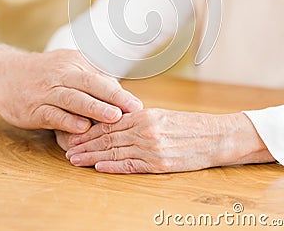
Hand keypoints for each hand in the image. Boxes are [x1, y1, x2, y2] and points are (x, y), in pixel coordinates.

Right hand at [0, 45, 142, 132]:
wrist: (8, 74)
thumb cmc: (48, 74)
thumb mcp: (70, 68)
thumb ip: (93, 80)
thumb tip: (121, 94)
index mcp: (75, 63)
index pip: (101, 78)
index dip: (120, 92)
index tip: (137, 105)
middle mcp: (62, 74)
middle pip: (90, 84)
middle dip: (114, 97)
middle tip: (133, 109)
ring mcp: (47, 91)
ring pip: (73, 98)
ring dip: (94, 108)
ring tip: (114, 117)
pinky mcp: (34, 108)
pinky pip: (53, 114)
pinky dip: (68, 121)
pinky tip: (82, 128)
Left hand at [65, 109, 273, 172]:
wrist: (215, 136)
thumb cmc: (189, 126)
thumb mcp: (162, 116)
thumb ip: (139, 120)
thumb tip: (116, 124)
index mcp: (145, 115)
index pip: (110, 124)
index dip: (89, 131)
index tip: (74, 135)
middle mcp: (145, 129)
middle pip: (108, 137)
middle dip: (85, 144)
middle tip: (68, 150)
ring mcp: (152, 147)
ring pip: (115, 151)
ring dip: (92, 156)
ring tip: (75, 160)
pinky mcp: (160, 163)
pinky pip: (131, 165)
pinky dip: (112, 166)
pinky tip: (98, 168)